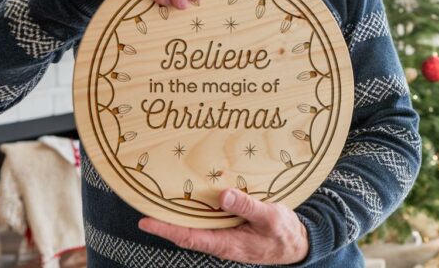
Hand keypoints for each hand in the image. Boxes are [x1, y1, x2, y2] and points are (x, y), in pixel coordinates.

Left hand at [138, 188, 308, 264]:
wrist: (295, 244)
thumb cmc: (283, 233)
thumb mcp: (270, 217)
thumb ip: (247, 206)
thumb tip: (222, 195)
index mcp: (227, 243)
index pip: (189, 236)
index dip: (166, 229)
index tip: (145, 221)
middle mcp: (220, 240)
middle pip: (185, 232)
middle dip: (164, 220)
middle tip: (143, 203)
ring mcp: (224, 234)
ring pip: (194, 225)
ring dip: (177, 214)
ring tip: (159, 197)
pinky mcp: (229, 228)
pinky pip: (206, 220)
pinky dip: (194, 209)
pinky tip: (190, 196)